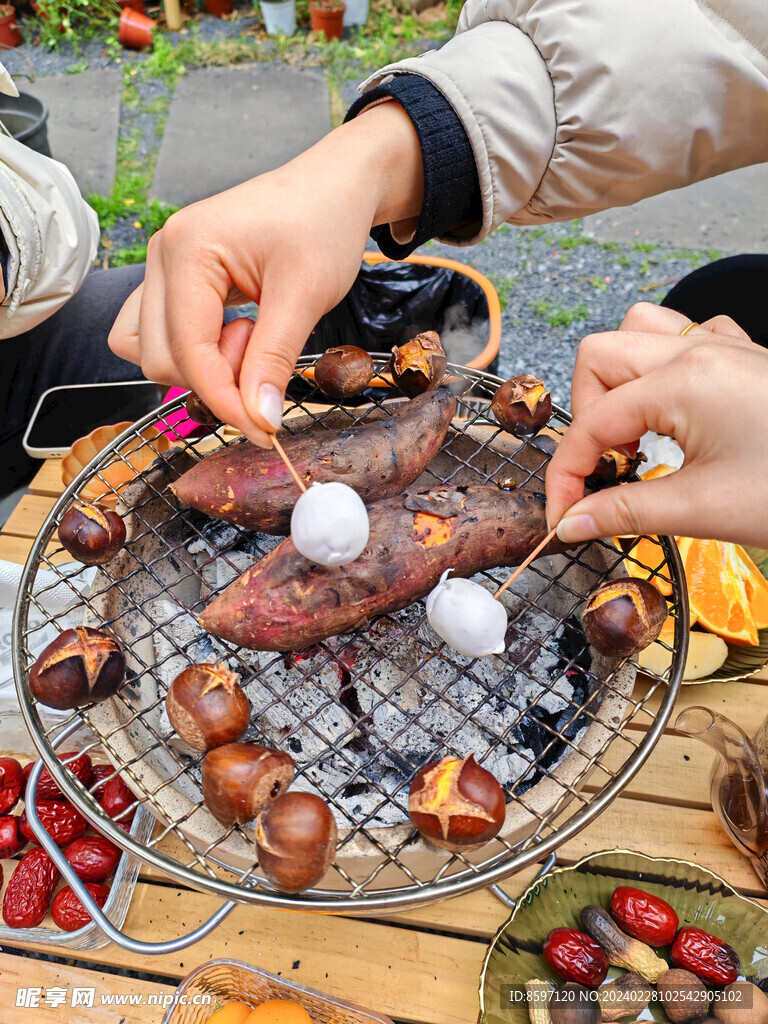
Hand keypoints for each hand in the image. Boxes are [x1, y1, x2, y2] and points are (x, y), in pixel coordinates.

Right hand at [108, 101, 422, 445]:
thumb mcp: (306, 296)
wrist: (335, 186)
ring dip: (199, 366)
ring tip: (251, 339)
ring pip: (151, 350)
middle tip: (266, 354)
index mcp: (187, 249)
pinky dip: (197, 351)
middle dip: (214, 377)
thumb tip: (259, 420)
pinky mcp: (176, 279)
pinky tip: (239, 335)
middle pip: (158, 358)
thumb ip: (274, 361)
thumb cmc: (324, 223)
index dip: (225, 400)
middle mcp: (162, 255)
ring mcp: (163, 266)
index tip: (264, 430)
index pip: (187, 352)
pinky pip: (163, 333)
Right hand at [545, 302, 767, 546]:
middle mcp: (699, 350)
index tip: (565, 517)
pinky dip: (662, 369)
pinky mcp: (746, 358)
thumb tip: (571, 524)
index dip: (567, 474)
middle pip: (600, 358)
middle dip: (586, 417)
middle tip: (603, 471)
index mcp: (684, 381)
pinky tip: (675, 411)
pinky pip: (684, 337)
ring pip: (639, 332)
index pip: (592, 423)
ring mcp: (725, 347)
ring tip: (632, 436)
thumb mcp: (705, 509)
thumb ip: (625, 512)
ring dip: (619, 382)